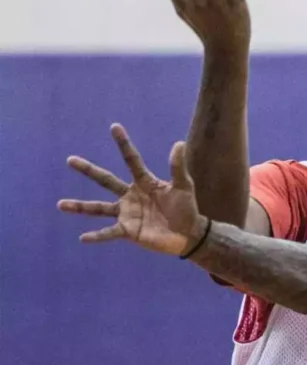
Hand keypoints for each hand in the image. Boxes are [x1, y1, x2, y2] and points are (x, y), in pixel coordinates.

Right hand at [58, 124, 205, 256]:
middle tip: (70, 159)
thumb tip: (179, 143)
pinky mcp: (128, 230)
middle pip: (105, 180)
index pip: (131, 160)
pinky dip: (97, 236)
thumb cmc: (186, 207)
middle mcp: (130, 195)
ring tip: (60, 204)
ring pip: (99, 208)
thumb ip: (177, 167)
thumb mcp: (183, 185)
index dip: (123, 144)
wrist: (188, 233)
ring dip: (80, 207)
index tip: (114, 126)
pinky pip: (109, 232)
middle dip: (88, 170)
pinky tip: (83, 237)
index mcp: (144, 182)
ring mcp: (127, 213)